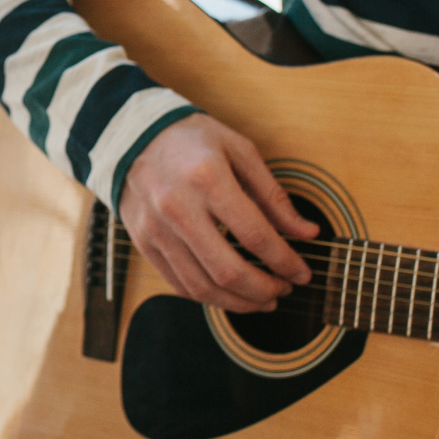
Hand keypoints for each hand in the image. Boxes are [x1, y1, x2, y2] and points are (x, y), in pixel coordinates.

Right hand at [119, 113, 318, 312]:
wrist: (131, 136)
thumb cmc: (192, 140)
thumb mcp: (240, 152)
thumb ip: (274, 196)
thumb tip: (308, 233)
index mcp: (208, 178)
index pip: (255, 235)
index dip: (285, 261)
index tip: (303, 273)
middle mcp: (178, 208)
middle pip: (227, 270)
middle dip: (264, 289)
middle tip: (284, 289)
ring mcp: (156, 229)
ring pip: (202, 286)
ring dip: (238, 302)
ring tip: (262, 300)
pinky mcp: (143, 243)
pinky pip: (178, 284)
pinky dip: (209, 297)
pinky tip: (230, 293)